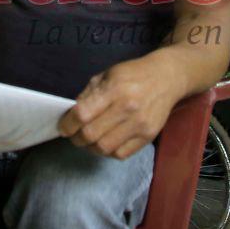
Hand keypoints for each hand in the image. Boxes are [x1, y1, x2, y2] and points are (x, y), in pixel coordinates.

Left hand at [58, 56, 179, 159]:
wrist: (166, 78)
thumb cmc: (133, 74)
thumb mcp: (107, 75)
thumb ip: (88, 94)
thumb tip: (71, 114)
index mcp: (114, 89)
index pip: (83, 114)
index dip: (67, 124)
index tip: (62, 127)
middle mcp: (127, 108)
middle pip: (91, 134)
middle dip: (76, 138)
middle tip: (74, 135)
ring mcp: (139, 124)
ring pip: (104, 148)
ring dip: (90, 147)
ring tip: (88, 140)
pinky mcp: (148, 136)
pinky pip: (121, 154)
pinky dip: (107, 152)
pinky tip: (105, 143)